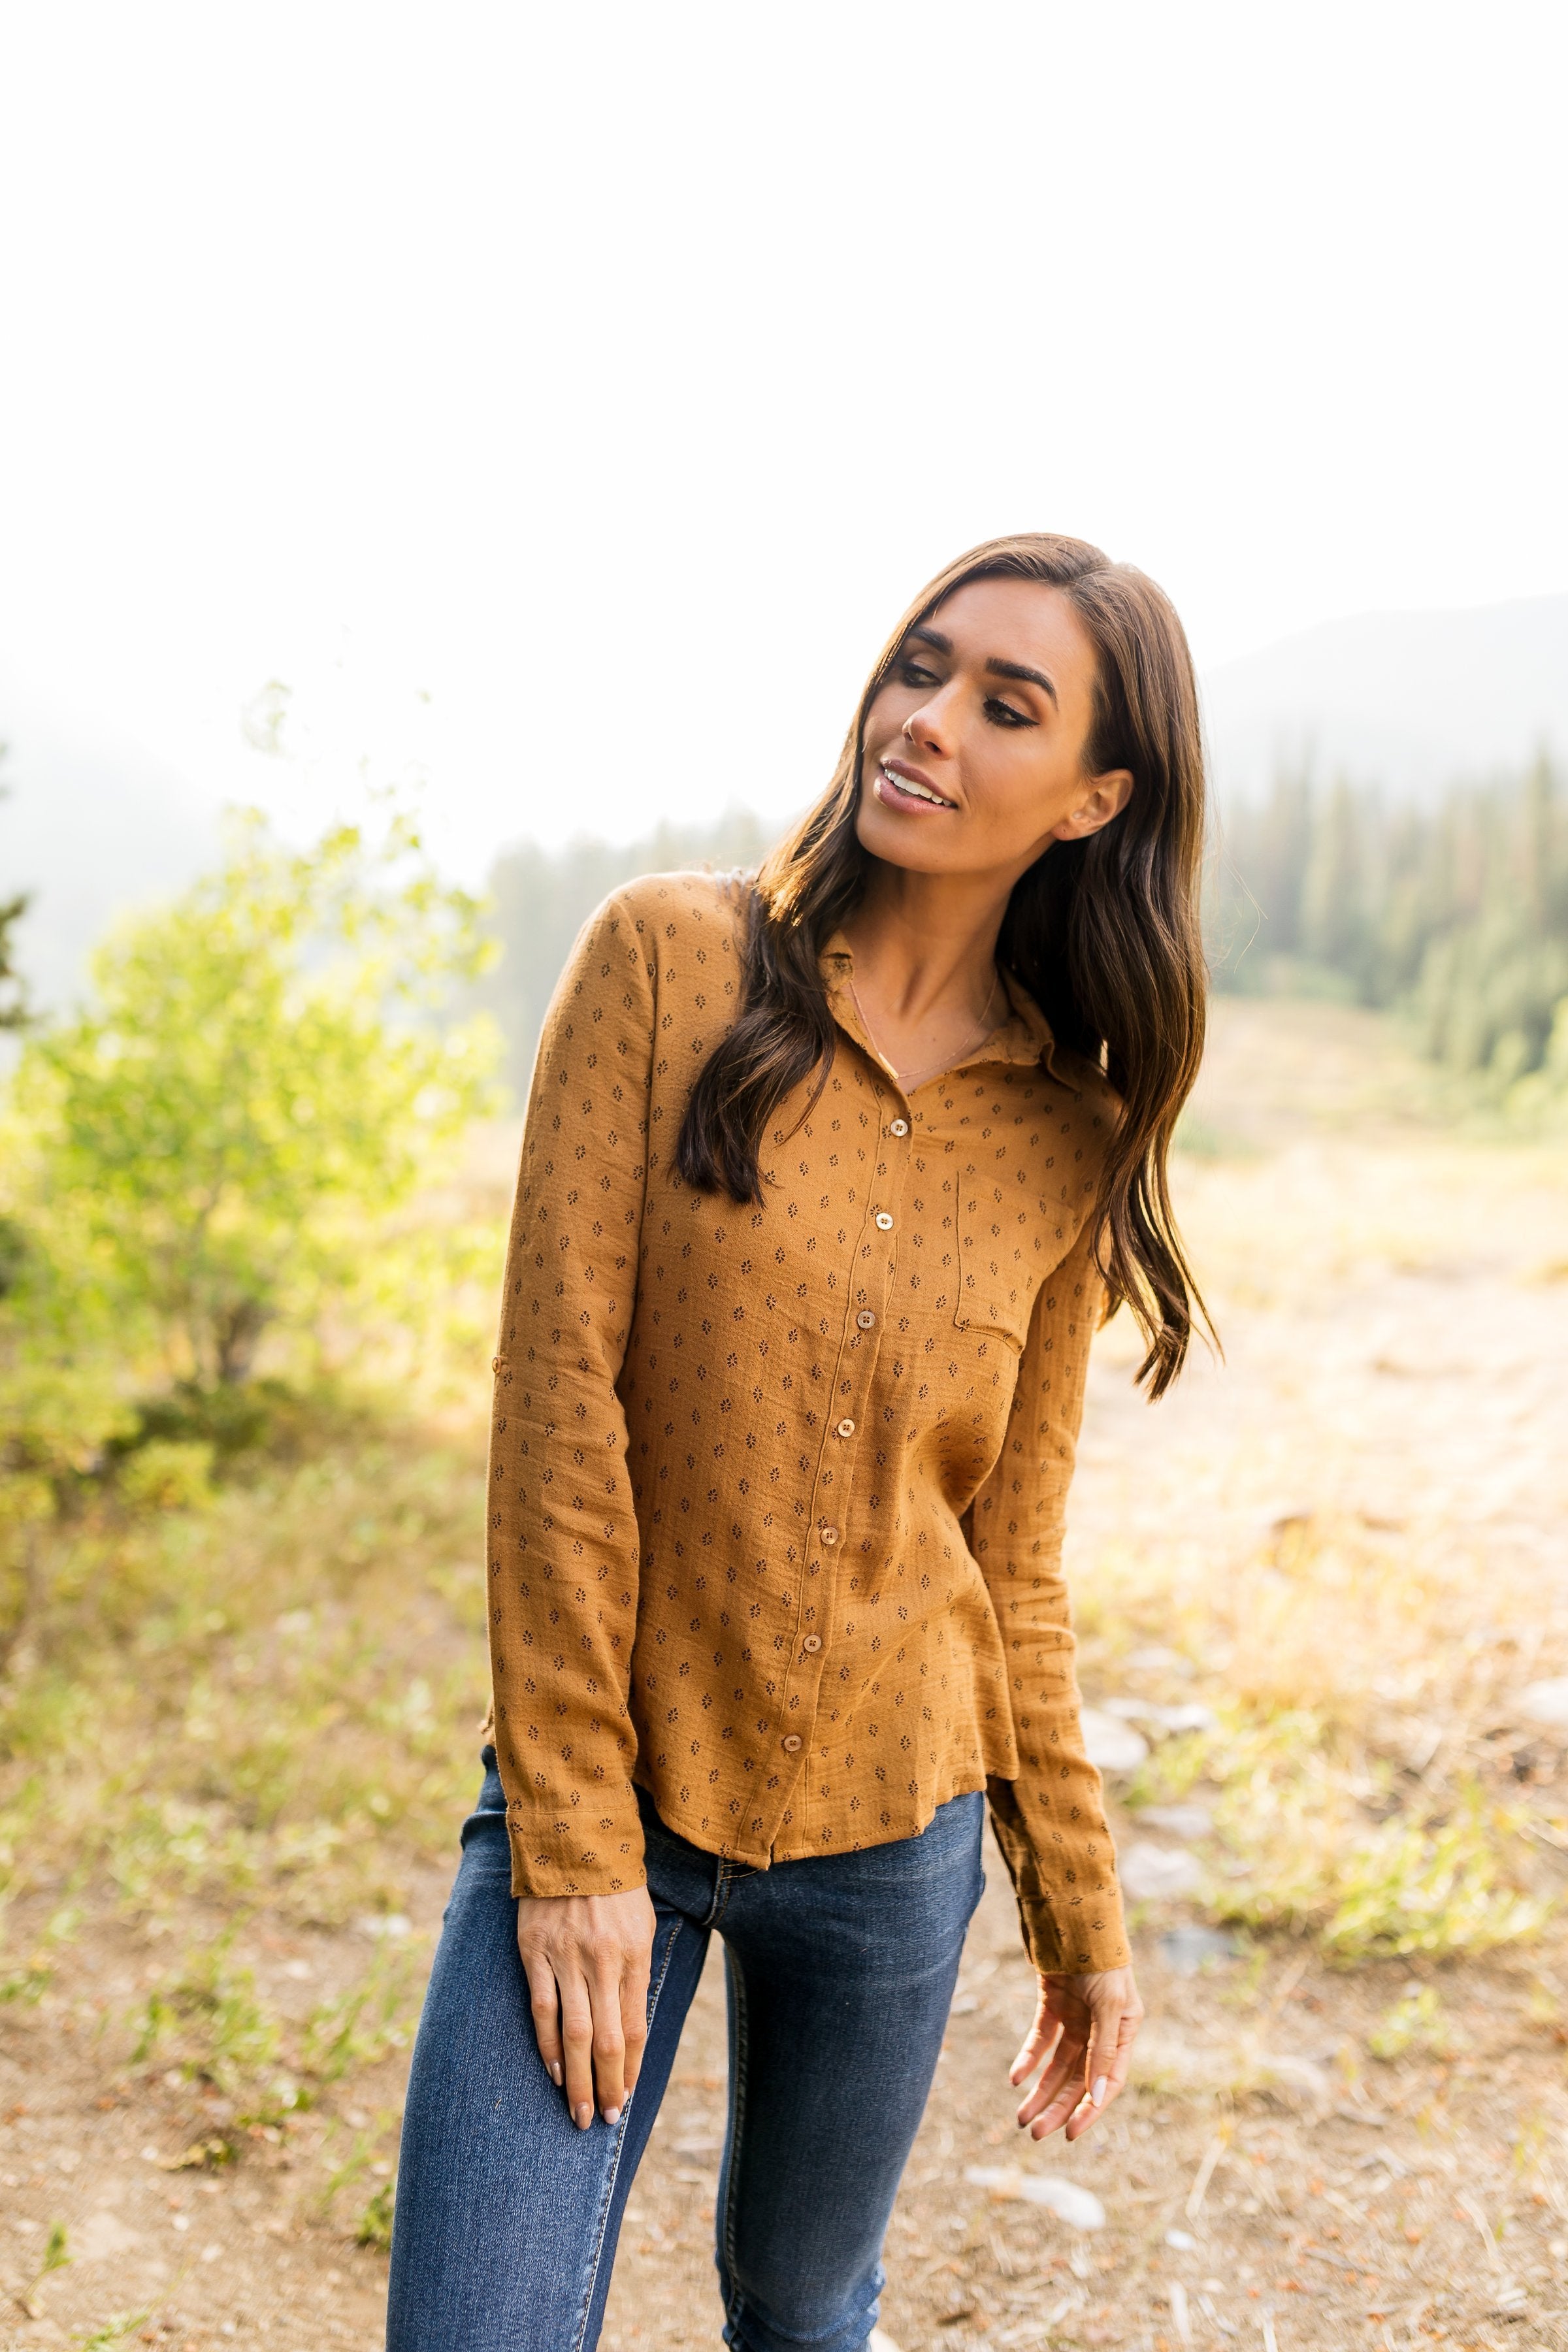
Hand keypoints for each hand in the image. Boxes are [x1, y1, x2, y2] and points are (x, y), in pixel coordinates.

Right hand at [516, 1885, 656, 2130]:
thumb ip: (636, 1975)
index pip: (634, 2029)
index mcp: (633, 1956)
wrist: (574, 1843)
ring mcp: (565, 1958)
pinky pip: (542, 2008)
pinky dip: (548, 2045)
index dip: (629, 2069)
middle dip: (605, 2087)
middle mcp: (601, 1962)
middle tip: (603, 2121)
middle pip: (605, 2040)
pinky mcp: (534, 1953)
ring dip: (575, 2079)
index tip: (624, 2098)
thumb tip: (630, 2029)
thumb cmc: (615, 1889)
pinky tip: (554, 2071)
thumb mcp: (641, 1926)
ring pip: (573, 2033)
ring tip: (577, 2111)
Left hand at [1010, 1965, 1142, 2141]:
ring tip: (1021, 2116)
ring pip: (1056, 2065)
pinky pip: (1040, 2039)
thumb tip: (1099, 2095)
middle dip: (1057, 2106)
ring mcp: (1076, 2017)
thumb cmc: (1102, 1959)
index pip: (1107, 2082)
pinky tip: (1015, 2077)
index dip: (1089, 2109)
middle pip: (1077, 2079)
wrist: (1074, 1915)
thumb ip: (1103, 2049)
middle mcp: (1100, 2029)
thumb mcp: (1108, 2005)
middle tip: (1034, 2132)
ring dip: (1039, 2090)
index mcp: (1123, 2032)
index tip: (1070, 2134)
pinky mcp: (1053, 2003)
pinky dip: (1028, 2058)